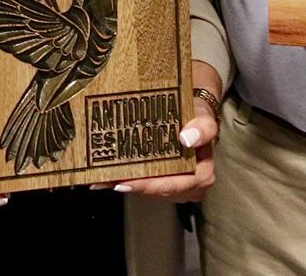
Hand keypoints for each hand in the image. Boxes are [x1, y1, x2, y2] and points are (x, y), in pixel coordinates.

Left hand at [101, 61, 220, 201]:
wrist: (193, 116)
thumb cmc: (198, 118)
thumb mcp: (204, 118)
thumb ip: (203, 127)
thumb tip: (187, 138)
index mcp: (202, 176)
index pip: (174, 185)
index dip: (149, 185)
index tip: (126, 181)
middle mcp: (190, 188)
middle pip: (156, 191)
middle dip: (131, 185)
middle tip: (106, 180)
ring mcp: (175, 188)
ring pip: (147, 189)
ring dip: (125, 183)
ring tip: (102, 178)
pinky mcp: (162, 183)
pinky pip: (144, 183)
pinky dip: (126, 179)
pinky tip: (107, 177)